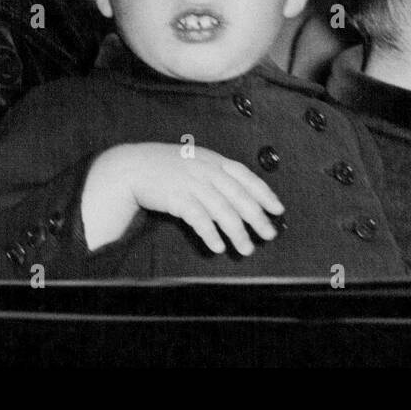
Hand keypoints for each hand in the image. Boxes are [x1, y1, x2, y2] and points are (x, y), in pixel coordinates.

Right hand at [81, 143, 283, 253]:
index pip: (246, 176)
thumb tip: (242, 196)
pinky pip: (198, 218)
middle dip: (257, 218)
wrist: (132, 166)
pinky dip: (209, 233)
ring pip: (222, 210)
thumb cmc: (166, 166)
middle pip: (238, 196)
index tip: (278, 210)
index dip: (264, 193)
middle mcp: (206, 170)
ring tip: (246, 249)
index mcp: (213, 159)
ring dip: (236, 232)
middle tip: (269, 235)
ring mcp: (191, 183)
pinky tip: (217, 246)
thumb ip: (216, 173)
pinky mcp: (176, 198)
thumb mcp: (195, 161)